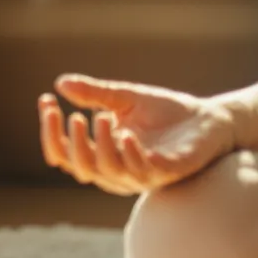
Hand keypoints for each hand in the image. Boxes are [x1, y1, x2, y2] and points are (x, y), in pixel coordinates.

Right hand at [38, 75, 240, 195]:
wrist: (210, 119)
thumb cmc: (167, 113)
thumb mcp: (126, 99)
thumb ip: (96, 95)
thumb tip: (61, 83)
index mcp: (104, 154)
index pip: (66, 154)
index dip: (51, 132)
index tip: (46, 100)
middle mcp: (118, 171)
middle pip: (81, 167)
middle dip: (72, 143)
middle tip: (72, 116)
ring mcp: (143, 174)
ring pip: (109, 172)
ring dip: (101, 146)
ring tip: (99, 117)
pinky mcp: (168, 171)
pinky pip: (144, 171)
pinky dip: (132, 155)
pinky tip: (127, 135)